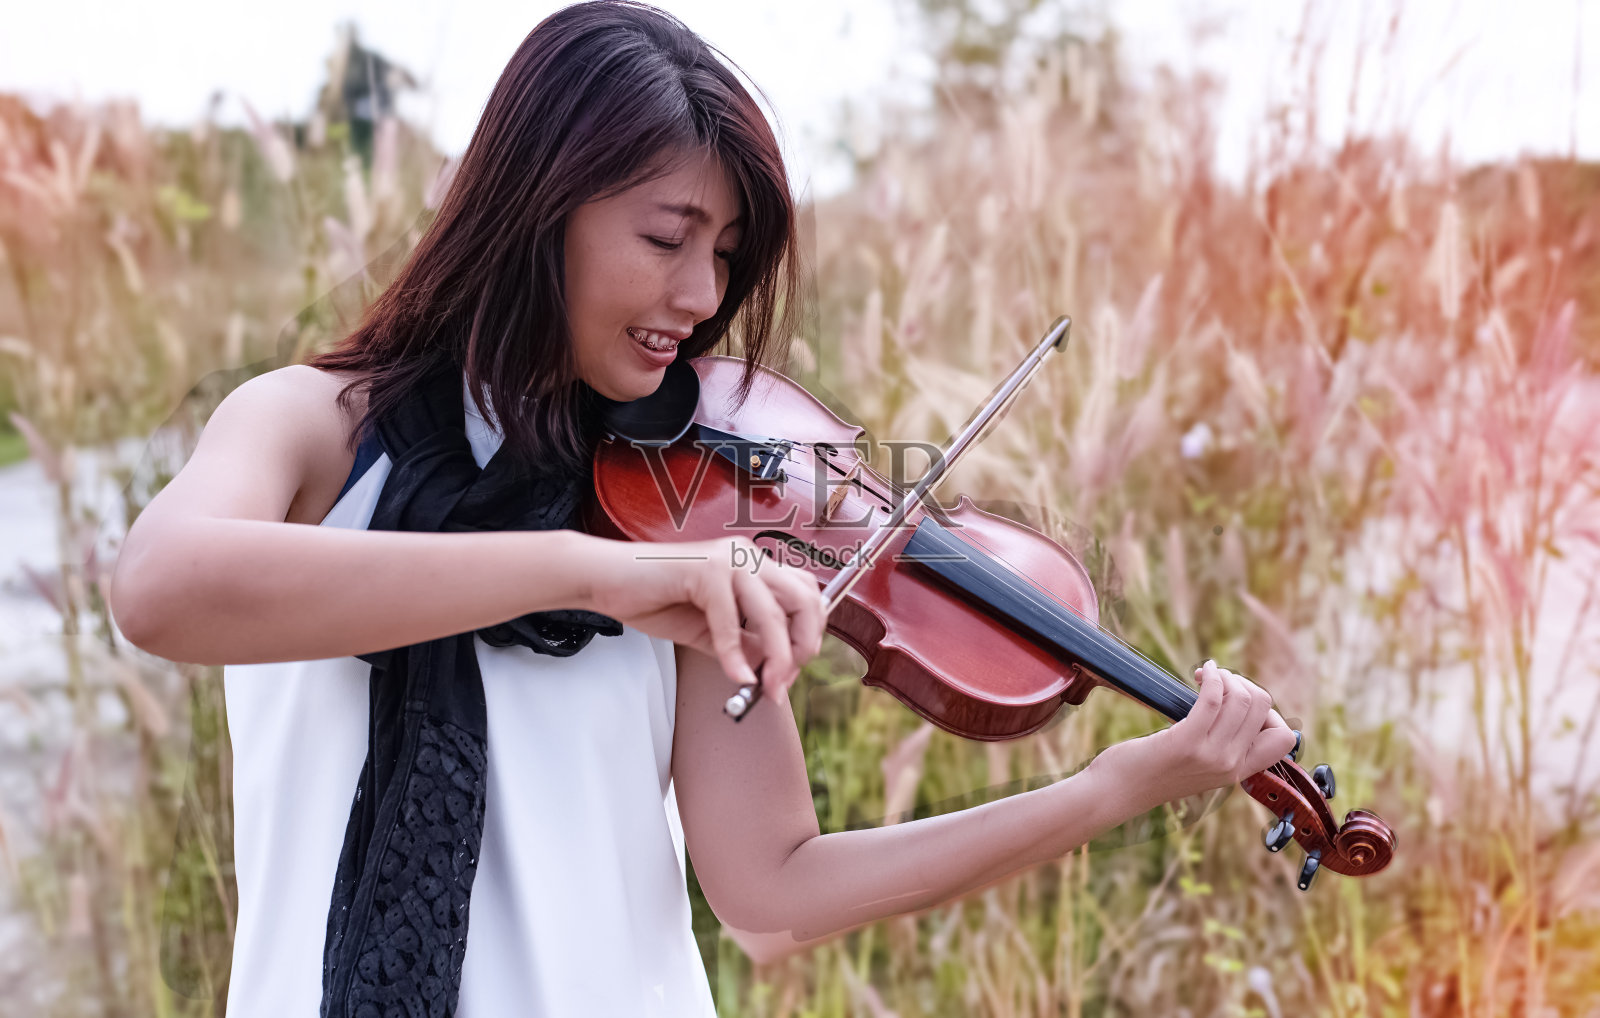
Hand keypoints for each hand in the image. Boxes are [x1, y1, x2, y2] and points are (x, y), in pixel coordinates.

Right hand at [584, 535, 824, 696]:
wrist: (605, 579)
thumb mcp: (710, 630)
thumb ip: (744, 644)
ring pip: (774, 613)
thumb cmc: (653, 598)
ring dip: (776, 657)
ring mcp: (729, 558)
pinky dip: (734, 655)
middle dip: (802, 647)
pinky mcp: (706, 568)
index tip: (787, 675)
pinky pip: (731, 620)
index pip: (805, 596)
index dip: (807, 637)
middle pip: (804, 601)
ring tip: (763, 687)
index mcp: (753, 564)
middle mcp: (747, 555)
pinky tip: (734, 676)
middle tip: (782, 683)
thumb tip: (774, 669)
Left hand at [1089, 660, 1298, 816]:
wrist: (1118, 792)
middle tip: (1218, 682)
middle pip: (1263, 707)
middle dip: (1243, 683)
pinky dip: (1212, 676)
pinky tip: (1201, 671)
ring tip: (1207, 675)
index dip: (1270, 713)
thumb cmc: (1152, 770)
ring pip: (1242, 698)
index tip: (1241, 703)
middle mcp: (1231, 766)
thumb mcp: (1199, 765)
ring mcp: (1211, 755)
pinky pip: (1212, 698)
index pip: (1284, 740)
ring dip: (1226, 676)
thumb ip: (1221, 745)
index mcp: (1238, 772)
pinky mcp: (1185, 742)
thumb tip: (1238, 703)